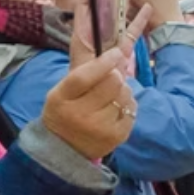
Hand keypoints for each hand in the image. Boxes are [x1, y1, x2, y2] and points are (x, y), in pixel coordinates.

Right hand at [42, 4, 153, 159]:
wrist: (63, 148)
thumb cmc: (65, 110)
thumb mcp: (62, 90)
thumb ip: (83, 70)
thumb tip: (110, 46)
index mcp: (61, 98)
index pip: (85, 76)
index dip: (104, 62)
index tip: (116, 53)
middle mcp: (79, 115)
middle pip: (111, 83)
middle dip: (116, 74)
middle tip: (112, 76)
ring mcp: (99, 128)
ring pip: (125, 94)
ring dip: (122, 90)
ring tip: (110, 97)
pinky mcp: (117, 137)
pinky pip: (132, 109)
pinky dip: (127, 105)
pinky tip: (115, 110)